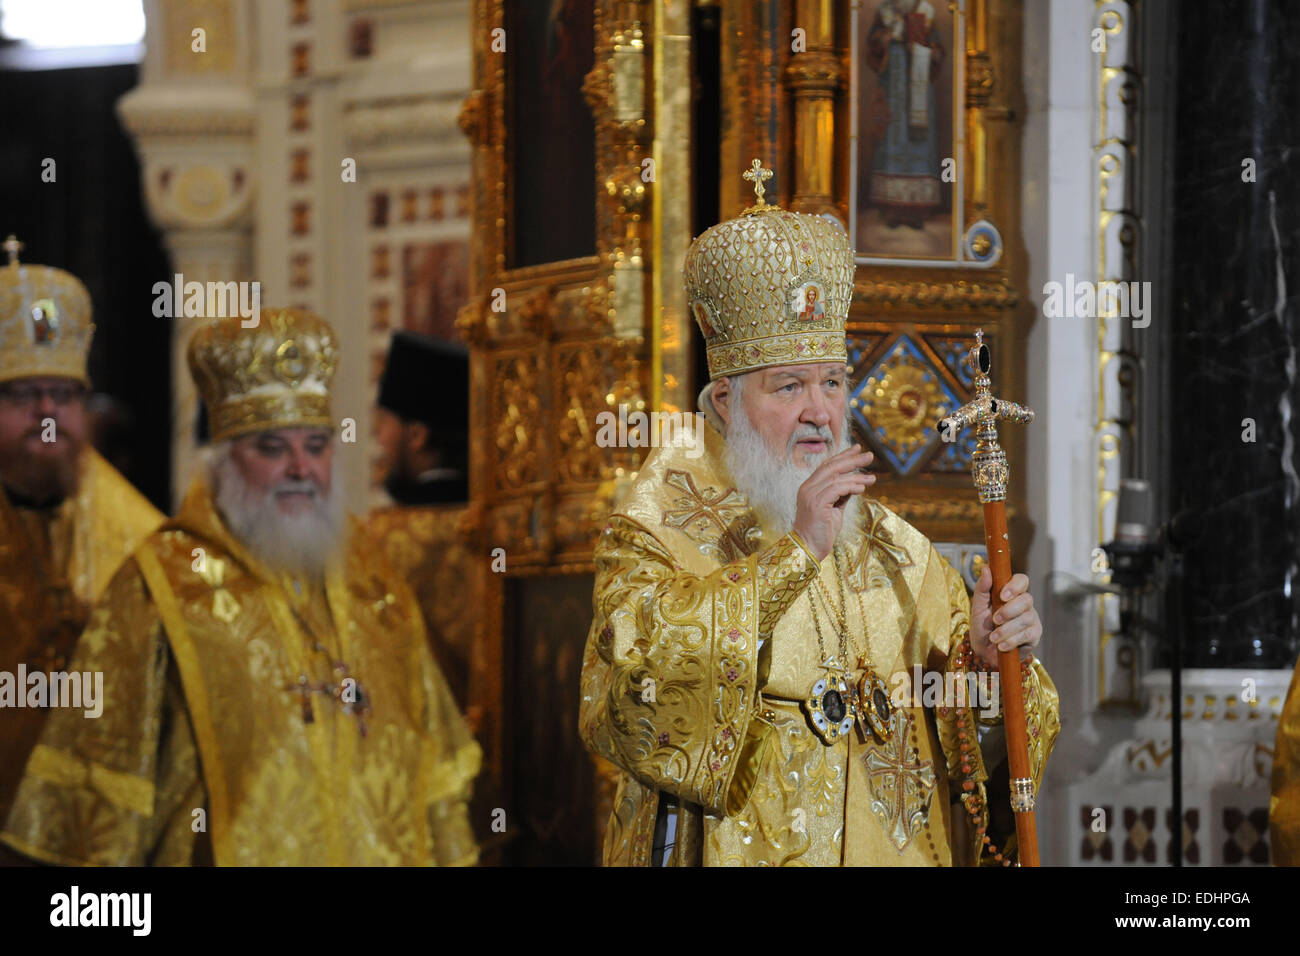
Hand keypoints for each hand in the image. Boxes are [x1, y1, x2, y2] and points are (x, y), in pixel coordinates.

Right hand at [792, 444, 874, 561]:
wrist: (808, 548)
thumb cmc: (821, 532)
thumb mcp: (833, 509)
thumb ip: (841, 495)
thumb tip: (856, 484)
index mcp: (809, 487)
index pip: (827, 466)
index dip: (843, 456)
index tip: (858, 450)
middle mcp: (807, 488)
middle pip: (832, 467)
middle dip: (852, 459)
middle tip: (869, 455)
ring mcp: (810, 495)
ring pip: (836, 477)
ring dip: (857, 476)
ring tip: (872, 478)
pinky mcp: (817, 504)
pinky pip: (837, 489)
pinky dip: (851, 486)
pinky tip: (863, 487)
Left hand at [969, 566, 1040, 667]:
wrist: (984, 652)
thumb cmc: (982, 627)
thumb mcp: (977, 608)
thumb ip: (982, 589)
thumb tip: (986, 568)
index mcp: (1011, 593)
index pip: (1022, 580)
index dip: (1015, 586)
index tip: (1002, 596)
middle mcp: (1024, 604)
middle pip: (1027, 599)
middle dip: (1009, 611)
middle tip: (995, 620)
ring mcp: (1031, 618)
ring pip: (1026, 618)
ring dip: (1006, 629)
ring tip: (993, 637)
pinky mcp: (1034, 635)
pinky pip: (1027, 634)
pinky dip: (1011, 640)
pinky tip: (1001, 645)